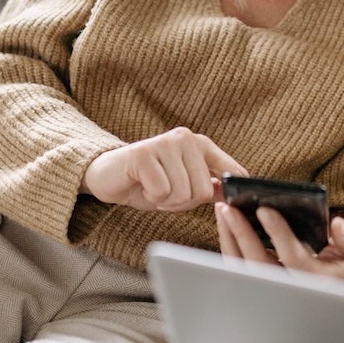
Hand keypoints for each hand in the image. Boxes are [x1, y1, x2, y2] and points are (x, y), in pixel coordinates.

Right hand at [81, 126, 247, 211]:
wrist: (109, 175)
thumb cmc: (149, 182)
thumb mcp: (185, 186)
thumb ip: (209, 187)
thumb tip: (234, 195)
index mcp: (202, 145)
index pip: (232, 170)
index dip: (233, 192)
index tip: (231, 203)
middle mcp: (187, 138)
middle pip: (203, 190)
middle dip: (183, 203)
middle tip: (167, 194)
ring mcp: (166, 143)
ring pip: (182, 193)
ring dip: (165, 201)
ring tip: (154, 188)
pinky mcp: (144, 153)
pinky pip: (160, 191)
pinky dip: (151, 197)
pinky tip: (142, 185)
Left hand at [215, 201, 343, 286]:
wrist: (343, 299)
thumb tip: (337, 225)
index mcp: (315, 281)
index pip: (292, 256)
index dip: (278, 233)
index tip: (264, 209)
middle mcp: (290, 289)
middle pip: (258, 264)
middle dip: (241, 234)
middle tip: (229, 208)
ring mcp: (273, 290)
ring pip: (243, 268)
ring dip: (230, 239)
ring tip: (223, 210)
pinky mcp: (261, 286)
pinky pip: (239, 268)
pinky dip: (230, 246)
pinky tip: (226, 224)